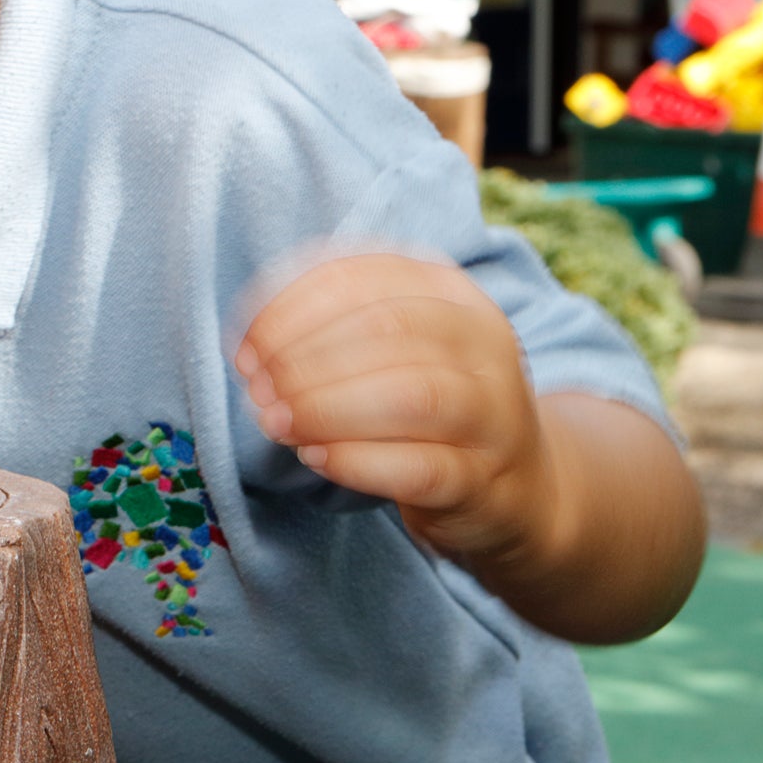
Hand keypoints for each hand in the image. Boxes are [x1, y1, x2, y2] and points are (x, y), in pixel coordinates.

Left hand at [234, 253, 558, 569]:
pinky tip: (316, 457)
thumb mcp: (388, 350)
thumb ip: (328, 332)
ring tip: (277, 422)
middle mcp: (481, 341)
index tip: (246, 346)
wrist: (515, 485)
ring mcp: (492, 411)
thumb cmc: (425, 408)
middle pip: (385, 328)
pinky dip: (358, 460)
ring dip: (326, 407)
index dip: (290, 308)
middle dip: (304, 358)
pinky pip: (421, 467)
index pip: (360, 277)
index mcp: (448, 292)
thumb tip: (251, 344)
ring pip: (411, 394)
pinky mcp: (484, 478)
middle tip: (259, 389)